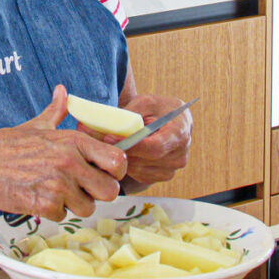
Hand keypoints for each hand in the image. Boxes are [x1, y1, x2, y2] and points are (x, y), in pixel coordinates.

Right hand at [0, 84, 126, 220]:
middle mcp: (70, 162)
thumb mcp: (35, 125)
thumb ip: (55, 111)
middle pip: (110, 191)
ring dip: (74, 205)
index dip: (116, 172)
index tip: (105, 174)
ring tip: (55, 192)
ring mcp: (59, 185)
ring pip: (88, 208)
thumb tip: (62, 91)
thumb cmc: (6, 146)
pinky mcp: (45, 204)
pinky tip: (40, 198)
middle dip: (97, 194)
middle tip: (82, 190)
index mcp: (73, 141)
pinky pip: (64, 217)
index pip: (117, 161)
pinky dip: (53, 211)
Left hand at [78, 94, 192, 185]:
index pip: (155, 147)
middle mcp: (179, 154)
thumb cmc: (159, 109)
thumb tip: (107, 123)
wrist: (173, 121)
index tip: (109, 138)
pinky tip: (120, 153)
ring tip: (106, 145)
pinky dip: (127, 166)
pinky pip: (140, 175)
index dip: (131, 146)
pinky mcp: (162, 176)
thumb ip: (131, 113)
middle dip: (120, 151)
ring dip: (121, 160)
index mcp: (179, 133)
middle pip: (144, 161)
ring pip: (139, 170)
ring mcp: (172, 168)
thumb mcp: (146, 102)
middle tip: (98, 140)